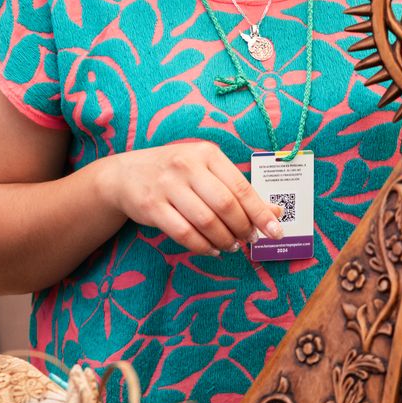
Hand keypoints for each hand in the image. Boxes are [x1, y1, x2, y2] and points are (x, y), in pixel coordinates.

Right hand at [95, 141, 283, 256]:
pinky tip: (211, 249)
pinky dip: (202, 246)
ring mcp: (167, 186)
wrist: (125, 174)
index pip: (240, 186)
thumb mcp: (206, 171)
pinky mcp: (152, 207)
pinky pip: (184, 233)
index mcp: (206, 154)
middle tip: (248, 239)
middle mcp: (186, 166)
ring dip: (224, 239)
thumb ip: (238, 190)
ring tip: (230, 246)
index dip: (260, 212)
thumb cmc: (175, 172)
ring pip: (206, 222)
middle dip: (242, 228)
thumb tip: (276, 212)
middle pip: (225, 205)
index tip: (276, 231)